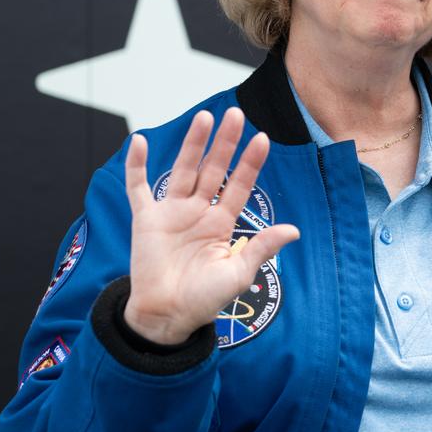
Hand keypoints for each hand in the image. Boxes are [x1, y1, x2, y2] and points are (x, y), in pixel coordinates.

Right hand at [123, 108, 299, 344]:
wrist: (167, 317)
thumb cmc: (204, 300)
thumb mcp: (238, 274)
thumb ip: (261, 248)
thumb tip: (294, 230)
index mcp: (221, 223)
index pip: (239, 185)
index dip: (250, 163)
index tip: (262, 139)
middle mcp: (198, 212)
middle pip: (213, 169)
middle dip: (224, 143)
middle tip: (235, 113)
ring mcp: (171, 213)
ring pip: (183, 170)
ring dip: (192, 144)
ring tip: (204, 117)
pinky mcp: (145, 219)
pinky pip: (139, 187)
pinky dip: (137, 166)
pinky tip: (140, 142)